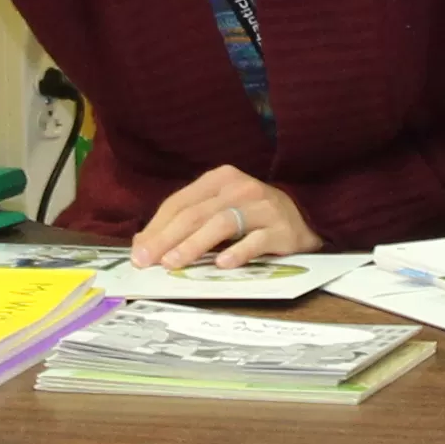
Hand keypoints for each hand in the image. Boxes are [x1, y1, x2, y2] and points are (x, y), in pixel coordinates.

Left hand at [130, 166, 317, 267]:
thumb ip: (185, 222)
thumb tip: (143, 243)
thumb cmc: (253, 217)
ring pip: (221, 224)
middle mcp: (240, 187)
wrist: (306, 219)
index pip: (180, 202)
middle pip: (195, 213)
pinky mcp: (281, 229)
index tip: (139, 253)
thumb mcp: (219, 210)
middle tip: (148, 262)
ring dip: (194, 245)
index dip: (157, 228)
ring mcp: (262, 207)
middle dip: (167, 238)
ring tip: (174, 263)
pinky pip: (256, 240)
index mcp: (220, 179)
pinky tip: (222, 264)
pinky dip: (238, 252)